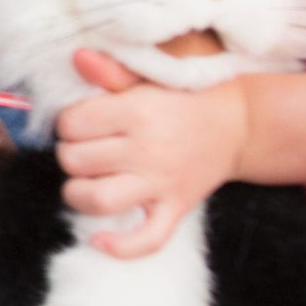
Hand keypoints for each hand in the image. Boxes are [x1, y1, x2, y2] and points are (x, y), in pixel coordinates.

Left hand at [54, 48, 246, 259]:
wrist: (238, 124)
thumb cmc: (184, 97)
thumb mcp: (149, 76)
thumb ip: (112, 71)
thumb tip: (78, 58)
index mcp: (137, 111)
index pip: (72, 124)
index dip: (67, 123)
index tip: (81, 122)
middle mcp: (147, 150)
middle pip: (77, 162)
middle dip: (71, 155)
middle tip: (85, 148)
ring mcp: (162, 183)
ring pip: (99, 201)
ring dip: (78, 194)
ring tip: (83, 183)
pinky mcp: (175, 208)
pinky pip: (147, 240)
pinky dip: (120, 247)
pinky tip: (98, 240)